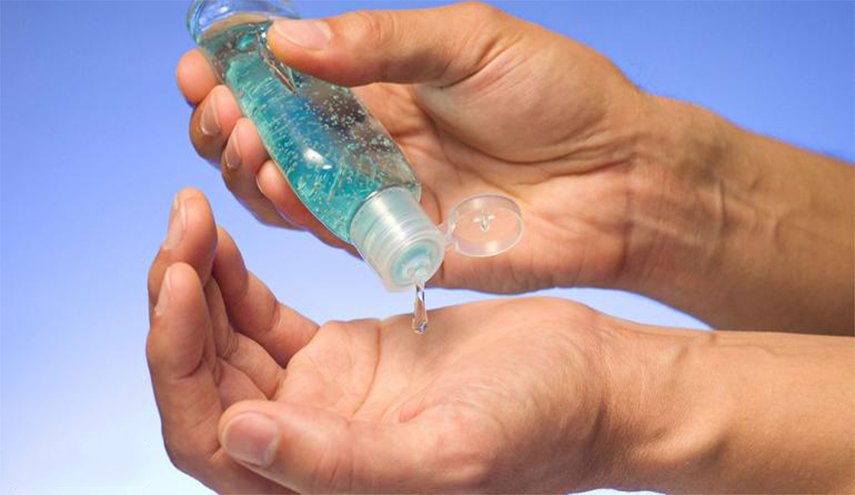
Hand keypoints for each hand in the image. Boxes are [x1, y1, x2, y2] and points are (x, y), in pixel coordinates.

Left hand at [147, 188, 616, 492]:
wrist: (589, 382)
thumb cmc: (540, 428)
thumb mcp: (443, 452)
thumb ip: (339, 462)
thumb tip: (236, 436)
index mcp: (319, 488)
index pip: (208, 437)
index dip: (177, 363)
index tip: (179, 278)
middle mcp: (304, 448)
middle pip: (204, 382)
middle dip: (176, 304)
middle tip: (181, 227)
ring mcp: (318, 400)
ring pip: (225, 345)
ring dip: (199, 283)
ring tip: (192, 216)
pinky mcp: (338, 357)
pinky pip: (262, 320)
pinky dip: (236, 279)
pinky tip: (226, 239)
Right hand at [176, 2, 652, 293]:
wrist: (620, 174)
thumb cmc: (558, 96)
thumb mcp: (468, 41)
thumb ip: (379, 43)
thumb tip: (285, 39)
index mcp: (383, 84)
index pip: (289, 78)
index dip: (239, 71)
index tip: (203, 64)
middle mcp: (370, 141)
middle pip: (273, 137)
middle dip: (230, 121)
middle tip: (217, 104)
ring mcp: (381, 193)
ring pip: (288, 188)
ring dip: (249, 164)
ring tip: (239, 137)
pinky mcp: (397, 243)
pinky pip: (329, 232)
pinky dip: (293, 209)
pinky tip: (276, 180)